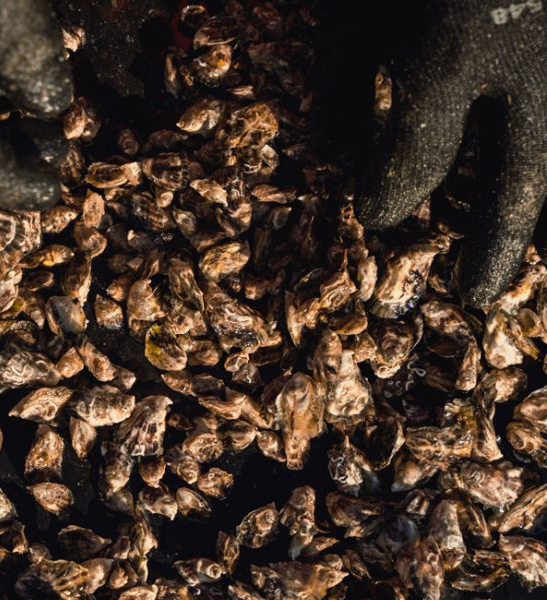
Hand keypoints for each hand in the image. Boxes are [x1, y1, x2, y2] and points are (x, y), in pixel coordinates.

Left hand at [315, 0, 546, 306]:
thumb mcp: (355, 6)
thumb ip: (348, 76)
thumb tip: (345, 152)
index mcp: (454, 49)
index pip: (415, 166)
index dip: (388, 198)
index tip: (375, 217)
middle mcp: (537, 56)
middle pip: (523, 187)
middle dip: (495, 250)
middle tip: (473, 297)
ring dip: (545, 212)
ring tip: (536, 262)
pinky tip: (542, 192)